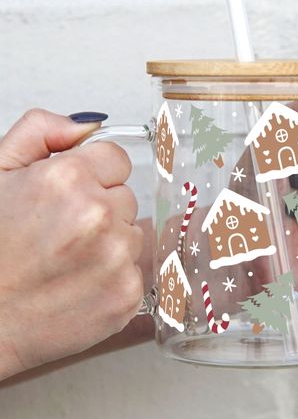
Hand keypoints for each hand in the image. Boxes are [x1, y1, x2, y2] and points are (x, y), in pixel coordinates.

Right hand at [0, 110, 143, 380]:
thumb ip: (40, 133)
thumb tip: (88, 124)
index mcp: (67, 178)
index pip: (116, 159)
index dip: (91, 176)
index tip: (68, 196)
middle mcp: (99, 215)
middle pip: (125, 198)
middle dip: (98, 210)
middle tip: (56, 234)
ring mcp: (117, 257)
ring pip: (132, 234)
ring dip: (108, 244)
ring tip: (63, 261)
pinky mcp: (127, 294)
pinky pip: (135, 271)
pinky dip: (112, 278)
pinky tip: (75, 285)